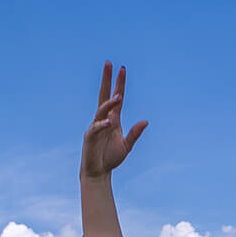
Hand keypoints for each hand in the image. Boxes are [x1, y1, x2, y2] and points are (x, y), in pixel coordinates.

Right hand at [81, 63, 147, 179]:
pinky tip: (109, 122)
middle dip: (107, 80)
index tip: (122, 69)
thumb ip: (135, 134)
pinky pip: (96, 128)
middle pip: (104, 95)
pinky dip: (102, 124)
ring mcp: (95, 126)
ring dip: (109, 103)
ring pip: (101, 110)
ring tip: (119, 97)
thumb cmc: (111, 158)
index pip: (116, 98)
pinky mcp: (90, 137)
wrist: (98, 172)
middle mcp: (103, 119)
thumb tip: (145, 121)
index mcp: (113, 119)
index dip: (119, 84)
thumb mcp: (127, 146)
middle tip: (109, 63)